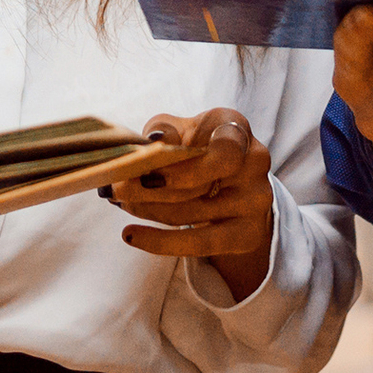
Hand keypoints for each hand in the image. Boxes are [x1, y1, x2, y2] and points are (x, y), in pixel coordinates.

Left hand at [107, 109, 273, 301]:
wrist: (232, 181)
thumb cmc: (199, 146)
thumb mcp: (181, 130)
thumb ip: (164, 131)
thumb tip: (153, 143)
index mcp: (236, 128)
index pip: (222, 148)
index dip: (184, 164)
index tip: (145, 169)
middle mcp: (254, 162)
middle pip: (199, 184)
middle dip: (149, 188)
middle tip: (116, 189)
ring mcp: (256, 200)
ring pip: (191, 212)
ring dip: (148, 209)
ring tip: (122, 203)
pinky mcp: (248, 234)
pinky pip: (198, 244)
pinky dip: (159, 241)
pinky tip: (131, 235)